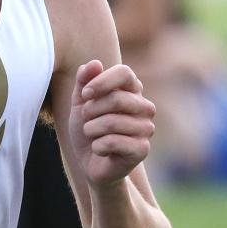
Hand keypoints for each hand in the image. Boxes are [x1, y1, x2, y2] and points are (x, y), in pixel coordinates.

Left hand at [69, 60, 155, 185]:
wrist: (91, 163)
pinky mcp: (142, 149)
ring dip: (91, 130)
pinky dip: (97, 146)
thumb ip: (84, 82)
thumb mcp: (80, 103)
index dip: (101, 81)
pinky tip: (99, 149)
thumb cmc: (88, 129)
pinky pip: (113, 142)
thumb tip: (94, 63)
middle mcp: (145, 107)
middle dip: (92, 111)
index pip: (124, 72)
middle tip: (86, 120)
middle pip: (117, 98)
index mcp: (132, 90)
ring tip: (92, 135)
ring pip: (112, 122)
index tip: (85, 94)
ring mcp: (146, 128)